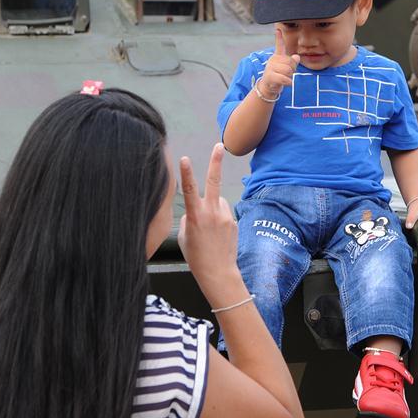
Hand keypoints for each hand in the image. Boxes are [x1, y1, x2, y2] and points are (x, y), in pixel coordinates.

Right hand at [178, 143, 241, 300]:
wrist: (218, 272)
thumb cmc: (196, 255)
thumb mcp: (184, 236)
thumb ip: (189, 217)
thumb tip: (195, 208)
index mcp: (196, 216)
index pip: (189, 190)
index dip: (186, 174)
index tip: (184, 158)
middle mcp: (211, 212)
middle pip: (214, 182)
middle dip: (216, 162)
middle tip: (219, 145)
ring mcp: (225, 216)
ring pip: (218, 202)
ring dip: (213, 208)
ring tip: (209, 230)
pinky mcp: (233, 221)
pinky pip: (224, 213)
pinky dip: (219, 219)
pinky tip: (217, 235)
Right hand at [257, 29, 300, 98]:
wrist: (268, 86)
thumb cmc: (279, 76)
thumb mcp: (286, 68)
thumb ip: (292, 62)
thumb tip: (297, 57)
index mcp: (277, 56)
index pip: (279, 46)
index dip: (279, 38)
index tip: (278, 29)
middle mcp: (273, 60)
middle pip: (290, 62)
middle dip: (293, 69)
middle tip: (288, 74)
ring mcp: (270, 68)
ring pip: (288, 70)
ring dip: (290, 76)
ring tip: (285, 78)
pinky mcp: (270, 76)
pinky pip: (285, 79)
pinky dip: (289, 82)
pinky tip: (287, 83)